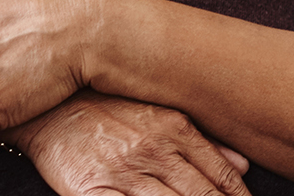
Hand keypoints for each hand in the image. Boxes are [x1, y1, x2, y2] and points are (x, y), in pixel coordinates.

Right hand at [8, 92, 251, 195]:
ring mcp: (123, 172)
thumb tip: (244, 166)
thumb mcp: (160, 114)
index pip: (220, 174)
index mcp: (175, 129)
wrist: (50, 106)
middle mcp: (153, 150)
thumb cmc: (109, 110)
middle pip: (201, 195)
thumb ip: (204, 142)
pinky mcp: (93, 190)